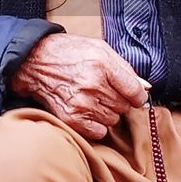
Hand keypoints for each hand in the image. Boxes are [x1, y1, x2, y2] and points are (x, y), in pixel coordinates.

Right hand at [9, 33, 149, 140]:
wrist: (35, 62)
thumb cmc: (69, 53)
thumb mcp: (100, 49)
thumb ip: (125, 69)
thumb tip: (145, 88)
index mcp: (102, 65)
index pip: (135, 92)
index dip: (137, 96)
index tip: (133, 95)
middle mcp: (92, 85)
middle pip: (124, 107)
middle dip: (117, 100)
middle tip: (102, 90)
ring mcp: (81, 104)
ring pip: (113, 120)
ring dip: (106, 112)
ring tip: (91, 98)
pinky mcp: (71, 119)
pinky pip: (99, 132)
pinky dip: (95, 125)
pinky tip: (85, 110)